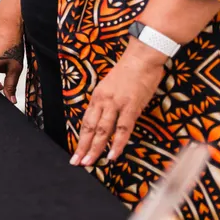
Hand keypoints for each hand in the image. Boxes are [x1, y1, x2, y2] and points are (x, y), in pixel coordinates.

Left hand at [70, 42, 165, 166]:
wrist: (142, 57)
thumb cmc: (130, 71)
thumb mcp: (112, 86)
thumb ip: (108, 102)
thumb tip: (107, 117)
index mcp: (98, 96)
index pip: (86, 121)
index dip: (81, 138)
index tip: (77, 152)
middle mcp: (103, 101)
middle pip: (91, 128)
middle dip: (83, 147)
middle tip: (77, 162)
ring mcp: (116, 104)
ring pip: (103, 131)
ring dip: (96, 148)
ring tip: (90, 163)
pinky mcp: (131, 106)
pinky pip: (123, 128)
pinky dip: (117, 143)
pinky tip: (112, 155)